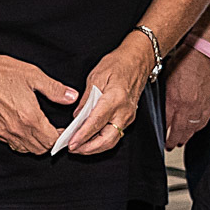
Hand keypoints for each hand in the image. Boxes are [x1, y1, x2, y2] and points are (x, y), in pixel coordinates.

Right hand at [0, 48, 78, 153]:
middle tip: (53, 130)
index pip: (52, 140)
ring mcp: (4, 132)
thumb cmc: (1, 72)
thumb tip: (71, 97)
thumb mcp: (33, 75)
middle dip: (50, 142)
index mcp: (30, 117)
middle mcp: (17, 129)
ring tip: (39, 130)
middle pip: (41, 149)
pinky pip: (12, 144)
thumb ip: (55, 89)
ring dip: (36, 144)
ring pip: (26, 150)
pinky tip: (23, 129)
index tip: (63, 130)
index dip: (61, 137)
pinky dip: (21, 141)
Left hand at [68, 32, 154, 154]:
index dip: (82, 135)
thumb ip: (86, 99)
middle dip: (89, 149)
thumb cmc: (118, 64)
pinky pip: (114, 135)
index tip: (71, 143)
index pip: (96, 123)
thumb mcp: (96, 76)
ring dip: (94, 148)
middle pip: (107, 140)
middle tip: (73, 149)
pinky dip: (101, 141)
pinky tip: (90, 141)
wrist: (138, 60)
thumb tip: (77, 116)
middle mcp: (123, 112)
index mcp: (115, 99)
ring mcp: (128, 117)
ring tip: (79, 147)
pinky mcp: (128, 119)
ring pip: (111, 141)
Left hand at [164, 49, 209, 150]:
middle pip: (179, 132)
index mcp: (174, 100)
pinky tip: (193, 130)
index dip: (162, 134)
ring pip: (191, 130)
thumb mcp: (165, 78)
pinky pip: (201, 123)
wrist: (203, 54)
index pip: (166, 124)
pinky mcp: (208, 106)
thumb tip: (158, 107)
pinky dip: (196, 129)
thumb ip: (163, 96)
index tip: (159, 138)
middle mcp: (187, 108)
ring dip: (184, 137)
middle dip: (173, 141)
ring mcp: (199, 108)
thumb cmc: (184, 61)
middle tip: (169, 146)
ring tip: (180, 141)